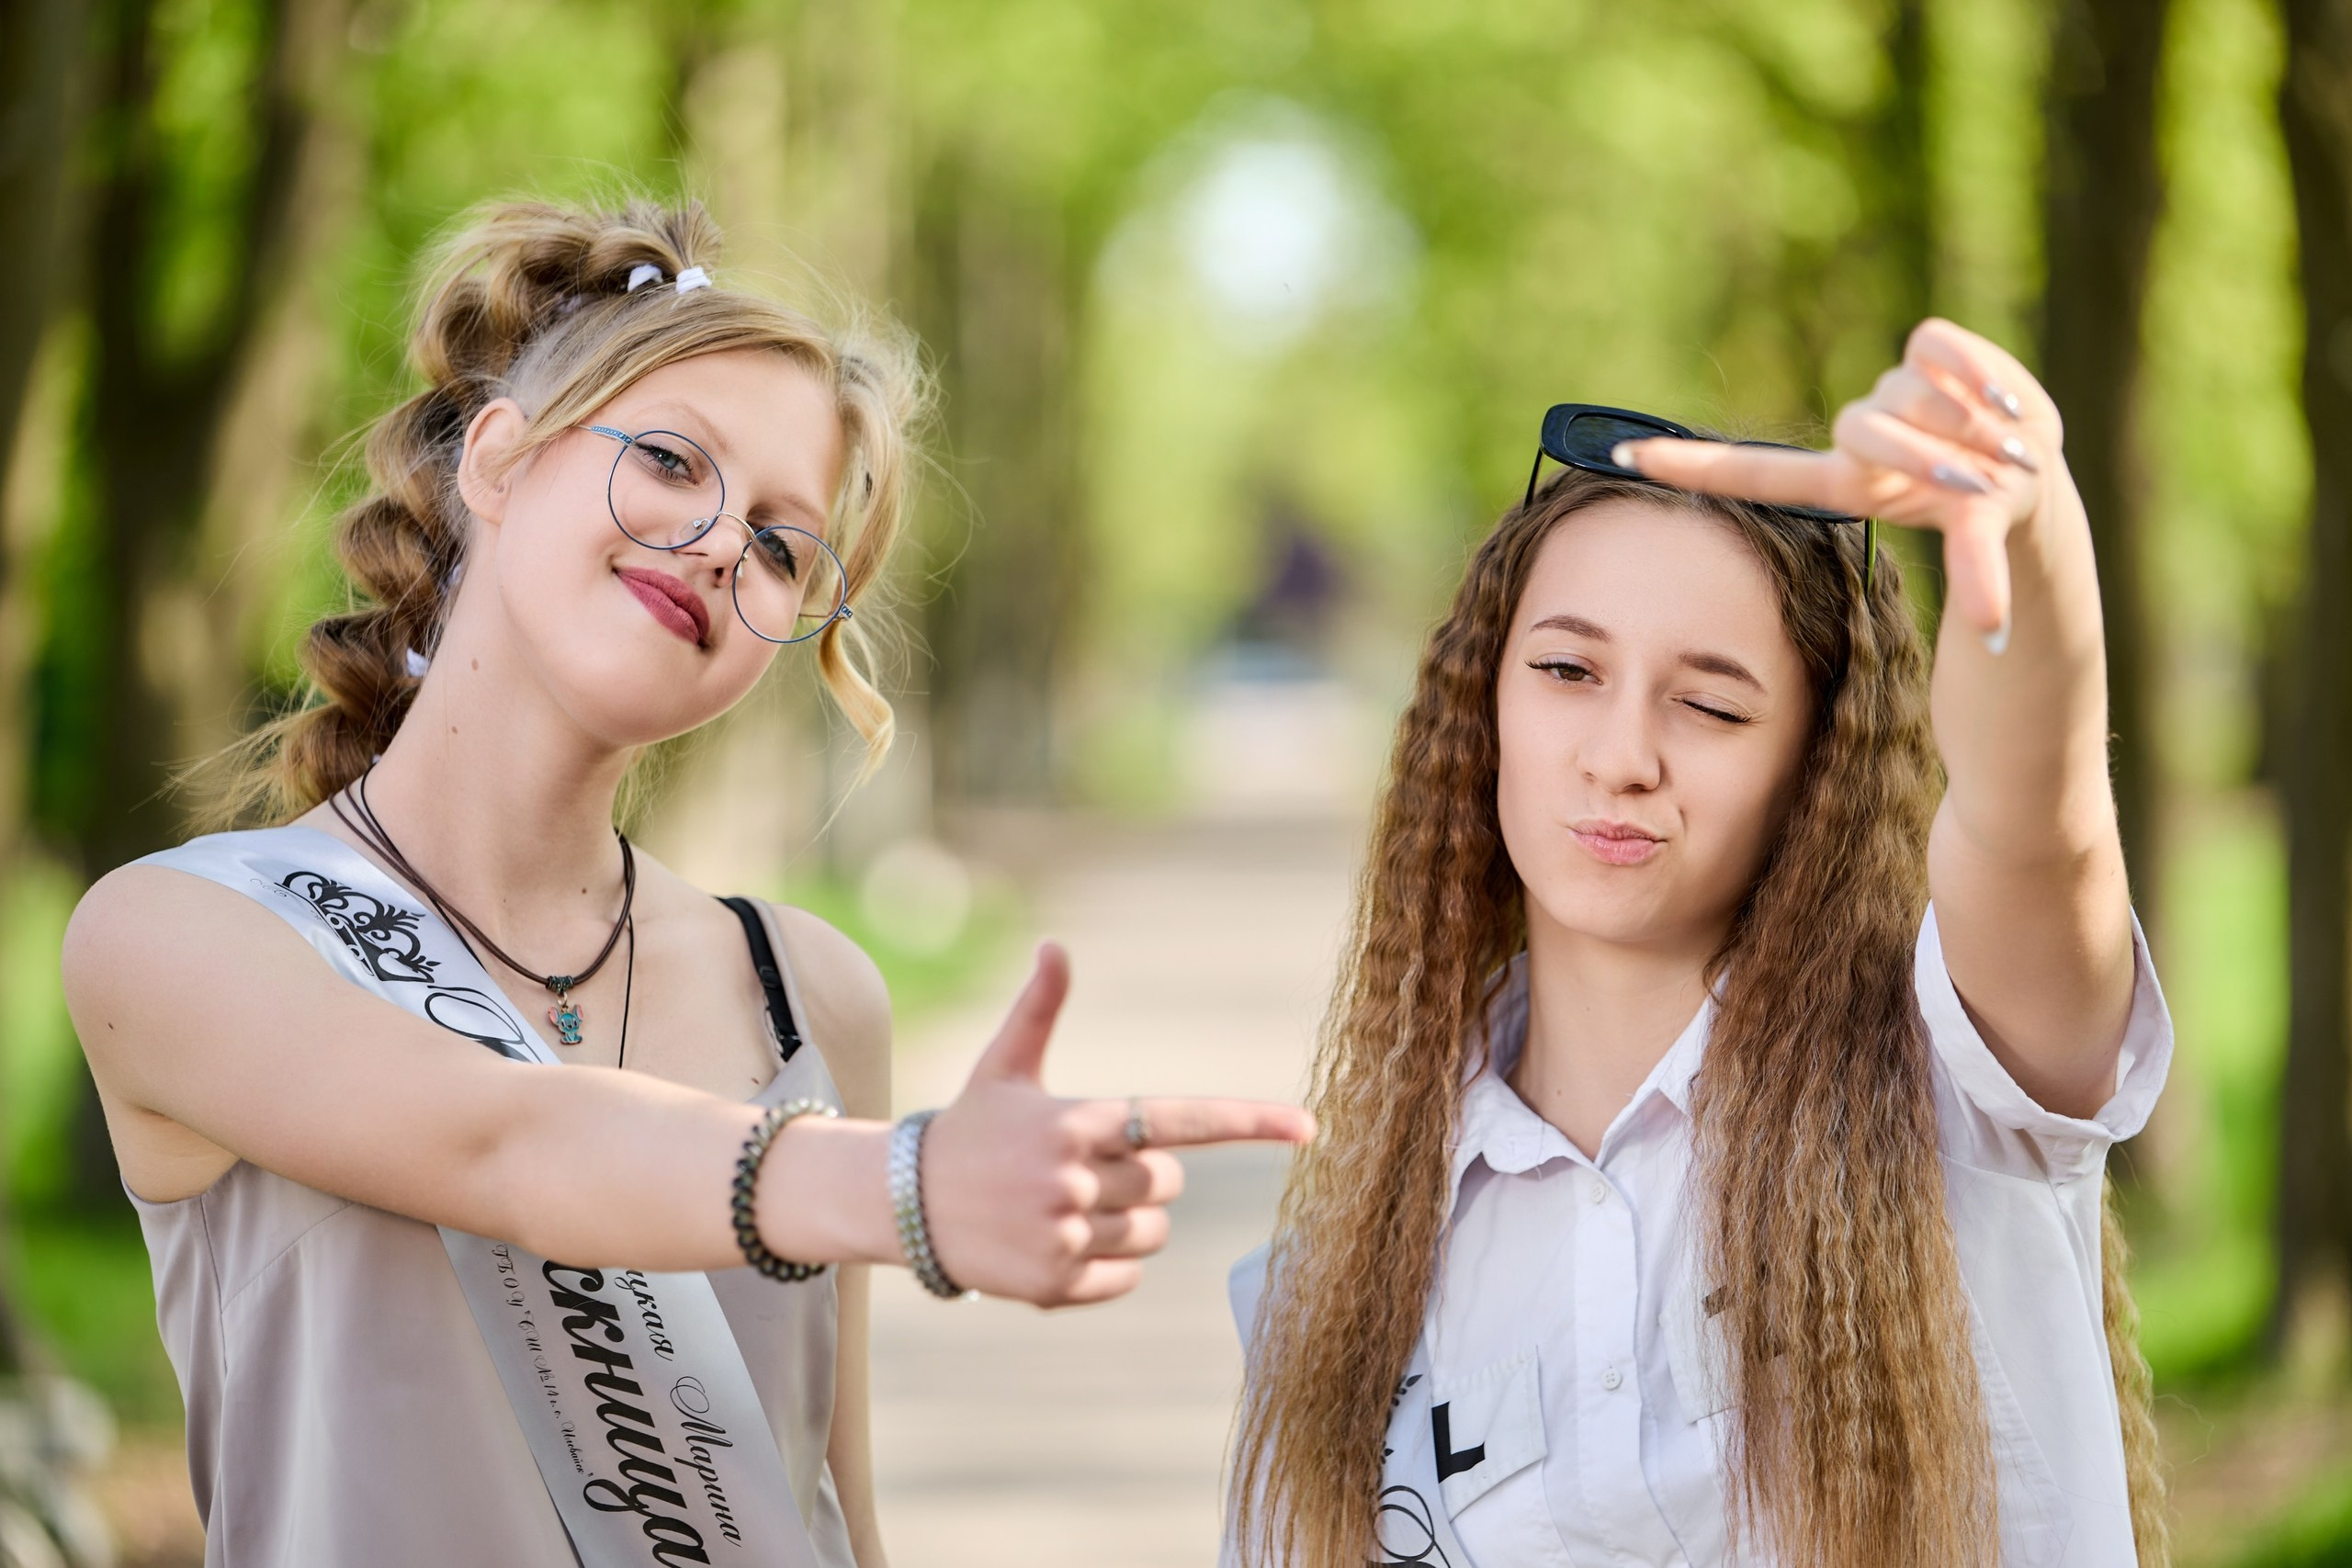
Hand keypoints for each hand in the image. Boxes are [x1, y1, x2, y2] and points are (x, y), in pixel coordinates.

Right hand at [917, 943, 1315, 1307]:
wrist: (902, 1200)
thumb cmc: (971, 1128)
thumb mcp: (1004, 1066)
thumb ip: (1040, 1008)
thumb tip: (1054, 944)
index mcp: (1079, 1119)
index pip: (1181, 1118)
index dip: (1249, 1121)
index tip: (1309, 1127)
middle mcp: (1076, 1176)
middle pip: (1168, 1183)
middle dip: (1141, 1177)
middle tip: (1086, 1171)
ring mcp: (1065, 1233)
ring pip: (1152, 1233)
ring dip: (1124, 1223)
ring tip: (1066, 1208)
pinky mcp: (1054, 1282)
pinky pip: (1124, 1279)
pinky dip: (1104, 1269)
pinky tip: (1057, 1246)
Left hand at [1616, 318, 2063, 648]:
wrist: (2035, 469)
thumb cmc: (1991, 512)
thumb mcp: (1984, 542)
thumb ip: (1984, 577)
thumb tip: (1994, 630)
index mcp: (1846, 483)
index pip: (1752, 471)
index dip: (1690, 467)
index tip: (1621, 457)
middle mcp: (1859, 434)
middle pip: (1867, 429)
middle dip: (1925, 456)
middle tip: (1973, 476)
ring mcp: (1893, 391)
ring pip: (1914, 397)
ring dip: (1968, 428)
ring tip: (2000, 447)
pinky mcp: (1925, 347)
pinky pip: (1940, 348)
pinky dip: (1980, 375)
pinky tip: (2008, 403)